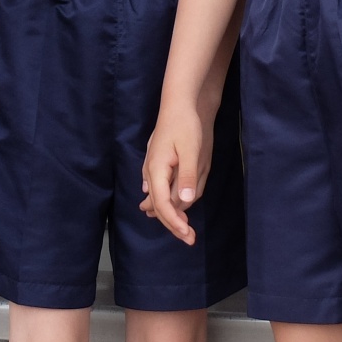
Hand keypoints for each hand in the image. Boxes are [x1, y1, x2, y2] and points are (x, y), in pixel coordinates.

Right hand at [140, 101, 212, 245]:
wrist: (178, 103)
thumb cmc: (185, 125)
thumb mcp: (191, 150)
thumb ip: (187, 176)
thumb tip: (185, 200)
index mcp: (157, 170)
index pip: (163, 205)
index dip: (174, 222)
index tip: (188, 234)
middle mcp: (150, 172)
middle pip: (158, 205)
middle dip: (173, 223)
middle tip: (189, 238)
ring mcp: (152, 168)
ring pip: (159, 197)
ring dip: (171, 211)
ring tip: (183, 227)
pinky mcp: (157, 164)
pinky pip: (159, 188)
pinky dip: (164, 200)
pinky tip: (163, 204)